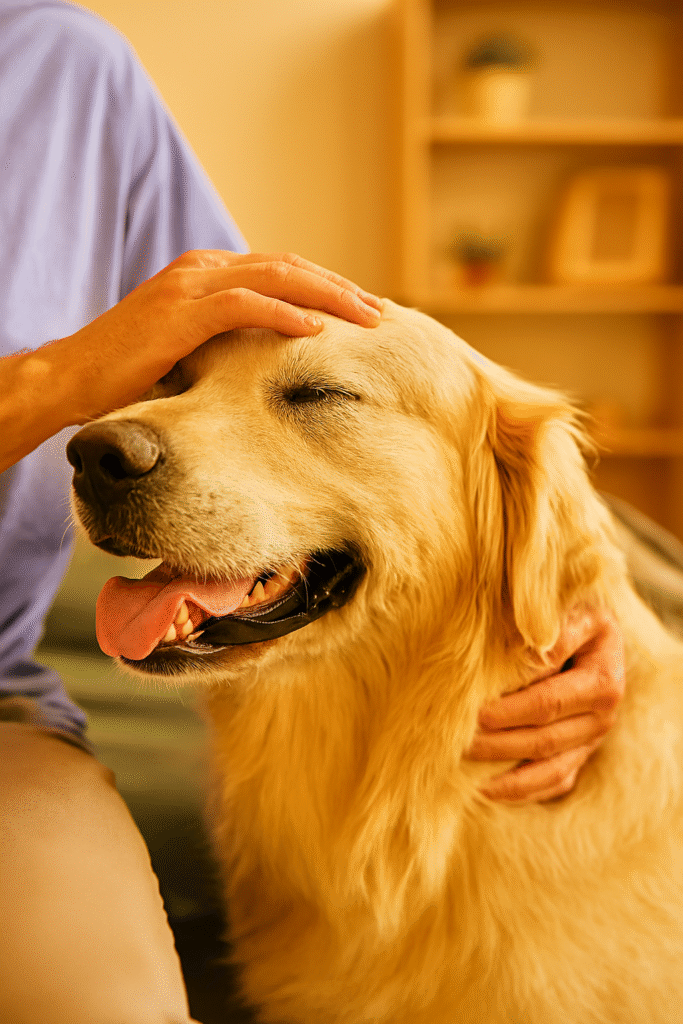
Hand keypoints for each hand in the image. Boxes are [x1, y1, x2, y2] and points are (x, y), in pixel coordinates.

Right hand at [60, 249, 381, 422]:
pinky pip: (243, 305)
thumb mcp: (189, 346)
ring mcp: (189, 285)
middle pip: (288, 265)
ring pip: (275, 276)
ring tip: (366, 319)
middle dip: (339, 287)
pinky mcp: (179, 313)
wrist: (71, 378)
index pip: (279, 269)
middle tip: (381, 313)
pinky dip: (284, 314)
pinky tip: (316, 331)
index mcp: (206, 272)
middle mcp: (201, 268)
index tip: (362, 311)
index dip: (325, 286)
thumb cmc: (129, 371)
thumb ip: (227, 339)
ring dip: (326, 296)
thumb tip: (273, 361)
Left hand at [467, 607, 624, 802]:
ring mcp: (594, 738)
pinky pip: (552, 783)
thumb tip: (528, 654)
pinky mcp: (582, 755)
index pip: (546, 700)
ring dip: (500, 768)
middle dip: (493, 740)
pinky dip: (517, 790)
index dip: (505, 708)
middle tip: (452, 736)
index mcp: (603, 677)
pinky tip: (481, 788)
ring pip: (547, 766)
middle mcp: (605, 713)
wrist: (586, 624)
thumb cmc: (563, 612)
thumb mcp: (562, 609)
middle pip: (543, 737)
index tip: (467, 708)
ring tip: (458, 763)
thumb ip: (545, 629)